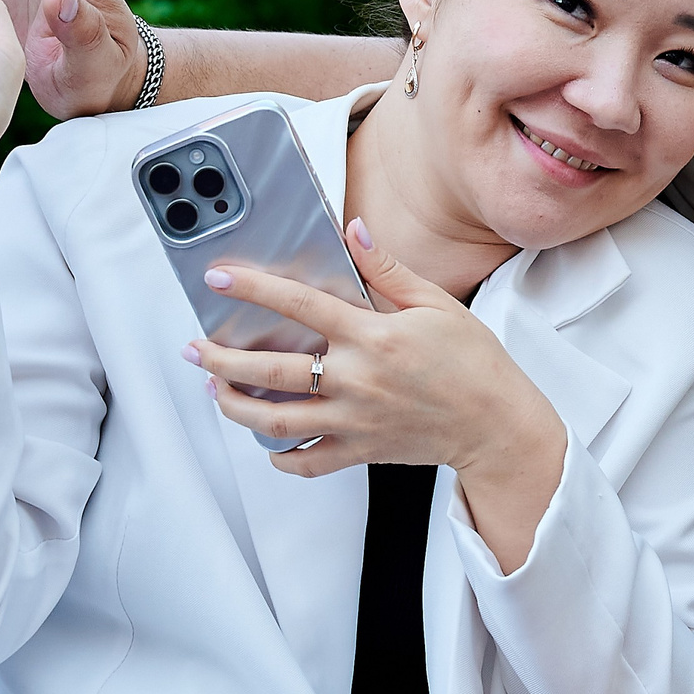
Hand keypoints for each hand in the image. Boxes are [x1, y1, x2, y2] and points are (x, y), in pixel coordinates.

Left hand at [186, 221, 566, 567]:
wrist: (498, 425)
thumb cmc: (474, 363)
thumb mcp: (437, 303)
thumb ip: (389, 269)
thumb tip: (355, 231)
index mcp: (373, 337)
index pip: (299, 305)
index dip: (253, 289)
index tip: (220, 279)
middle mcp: (355, 380)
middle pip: (269, 369)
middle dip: (221, 358)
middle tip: (195, 348)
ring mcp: (353, 420)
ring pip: (274, 421)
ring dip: (234, 406)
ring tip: (215, 389)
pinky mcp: (360, 451)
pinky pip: (305, 462)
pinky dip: (279, 456)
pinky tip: (266, 442)